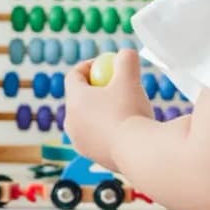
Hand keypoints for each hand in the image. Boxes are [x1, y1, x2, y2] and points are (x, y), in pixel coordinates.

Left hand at [60, 48, 151, 162]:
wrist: (137, 152)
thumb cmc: (130, 113)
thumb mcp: (130, 78)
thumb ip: (126, 59)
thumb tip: (125, 53)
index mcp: (75, 99)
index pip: (73, 76)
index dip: (88, 66)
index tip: (104, 65)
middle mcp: (71, 121)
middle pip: (79, 98)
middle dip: (95, 90)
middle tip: (115, 87)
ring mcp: (79, 141)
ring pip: (88, 119)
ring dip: (102, 111)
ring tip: (123, 109)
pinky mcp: (90, 155)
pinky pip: (96, 136)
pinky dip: (107, 130)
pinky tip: (126, 130)